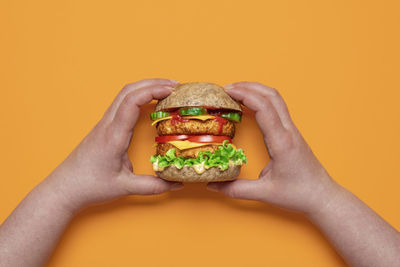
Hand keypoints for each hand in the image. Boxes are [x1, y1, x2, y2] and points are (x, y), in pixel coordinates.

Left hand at [46, 78, 182, 212]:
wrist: (65, 187)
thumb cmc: (90, 186)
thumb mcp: (124, 188)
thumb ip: (153, 186)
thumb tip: (177, 184)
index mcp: (113, 136)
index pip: (132, 102)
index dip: (153, 91)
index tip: (172, 90)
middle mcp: (108, 125)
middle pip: (129, 90)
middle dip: (153, 83)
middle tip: (175, 85)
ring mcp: (104, 124)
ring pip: (124, 94)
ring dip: (145, 87)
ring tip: (166, 89)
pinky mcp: (104, 127)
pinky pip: (122, 103)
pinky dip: (138, 96)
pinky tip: (149, 102)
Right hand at [207, 82, 340, 214]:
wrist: (322, 196)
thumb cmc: (298, 194)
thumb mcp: (264, 194)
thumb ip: (235, 189)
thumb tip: (213, 184)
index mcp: (282, 142)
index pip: (264, 108)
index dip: (245, 95)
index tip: (227, 91)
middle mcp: (288, 132)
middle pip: (271, 96)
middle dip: (248, 86)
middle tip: (227, 88)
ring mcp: (292, 131)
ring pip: (276, 99)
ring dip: (256, 90)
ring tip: (236, 91)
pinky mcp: (291, 134)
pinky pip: (277, 108)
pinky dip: (262, 100)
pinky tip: (250, 106)